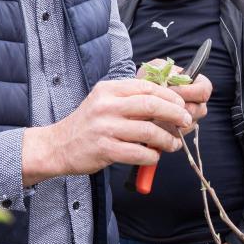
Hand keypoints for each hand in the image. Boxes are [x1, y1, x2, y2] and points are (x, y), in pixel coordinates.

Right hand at [22, 78, 192, 183]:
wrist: (58, 146)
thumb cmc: (86, 125)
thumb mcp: (103, 102)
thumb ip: (129, 100)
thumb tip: (167, 103)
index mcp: (108, 90)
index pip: (147, 87)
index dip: (169, 96)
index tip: (181, 105)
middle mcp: (106, 106)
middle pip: (152, 105)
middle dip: (175, 114)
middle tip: (185, 122)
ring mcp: (105, 128)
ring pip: (149, 131)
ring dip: (167, 139)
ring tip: (173, 144)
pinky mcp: (105, 150)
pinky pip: (139, 153)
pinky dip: (153, 156)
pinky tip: (154, 156)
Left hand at [136, 62, 211, 131]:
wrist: (139, 96)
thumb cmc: (150, 79)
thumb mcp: (155, 69)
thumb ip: (163, 71)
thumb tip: (168, 83)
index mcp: (198, 85)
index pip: (204, 90)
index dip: (189, 91)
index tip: (170, 90)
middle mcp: (198, 104)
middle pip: (198, 110)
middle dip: (177, 108)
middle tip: (159, 105)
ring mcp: (190, 120)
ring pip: (188, 125)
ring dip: (170, 120)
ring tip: (152, 115)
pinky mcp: (180, 133)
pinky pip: (177, 136)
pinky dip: (164, 131)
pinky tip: (151, 125)